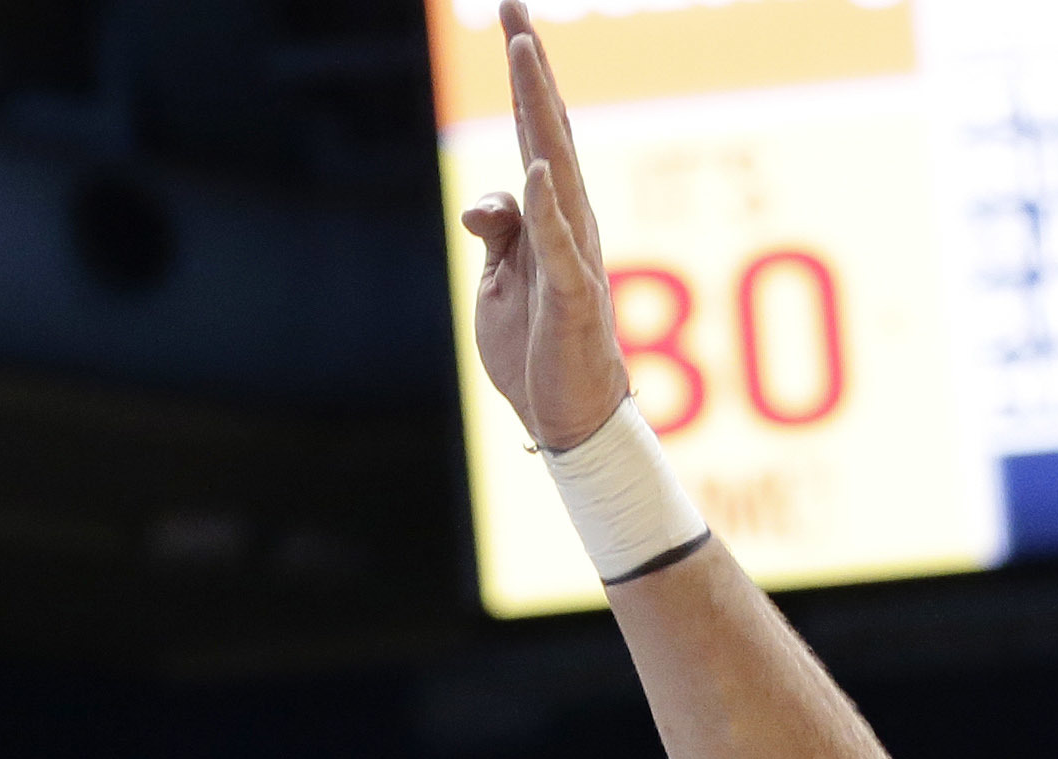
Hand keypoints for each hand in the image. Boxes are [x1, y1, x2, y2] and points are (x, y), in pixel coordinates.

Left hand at [460, 3, 630, 450]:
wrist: (568, 418)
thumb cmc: (538, 349)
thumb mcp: (500, 282)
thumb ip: (499, 232)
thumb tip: (484, 199)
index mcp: (551, 214)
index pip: (536, 130)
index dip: (525, 75)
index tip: (512, 16)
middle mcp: (570, 219)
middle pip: (547, 128)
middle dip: (530, 67)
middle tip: (513, 5)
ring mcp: (573, 252)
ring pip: (556, 166)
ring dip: (539, 109)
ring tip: (524, 53)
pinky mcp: (571, 294)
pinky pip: (557, 243)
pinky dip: (546, 206)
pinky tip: (535, 166)